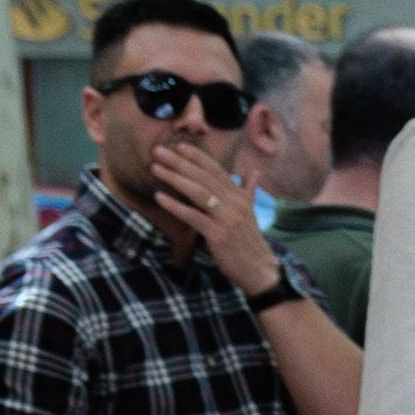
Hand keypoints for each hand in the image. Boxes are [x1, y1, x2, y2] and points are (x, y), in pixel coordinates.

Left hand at [144, 134, 278, 290]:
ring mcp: (227, 218)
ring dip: (175, 179)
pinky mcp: (218, 235)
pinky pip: (193, 216)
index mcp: (240, 196)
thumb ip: (248, 190)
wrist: (259, 269)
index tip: (178, 146)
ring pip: (198, 192)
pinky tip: (160, 197)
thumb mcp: (250, 212)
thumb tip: (254, 172)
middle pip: (204, 177)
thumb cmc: (249, 241)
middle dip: (180, 162)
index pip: (217, 170)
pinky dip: (175, 206)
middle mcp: (235, 203)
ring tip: (155, 169)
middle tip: (158, 151)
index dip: (197, 157)